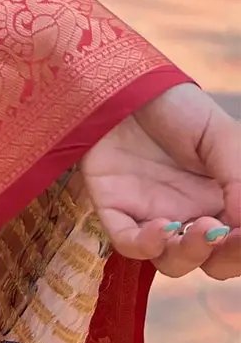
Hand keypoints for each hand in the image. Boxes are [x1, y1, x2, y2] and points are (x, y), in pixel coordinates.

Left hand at [82, 84, 239, 278]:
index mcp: (220, 201)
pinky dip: (146, 246)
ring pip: (172, 262)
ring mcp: (151, 215)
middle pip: (211, 261)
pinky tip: (160, 228)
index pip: (238, 243)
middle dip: (222, 257)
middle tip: (220, 232)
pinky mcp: (115, 208)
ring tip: (193, 229)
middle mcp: (188, 215)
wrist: (125, 81)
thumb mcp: (219, 135)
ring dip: (187, 255)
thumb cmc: (178, 107)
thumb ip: (238, 177)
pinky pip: (128, 243)